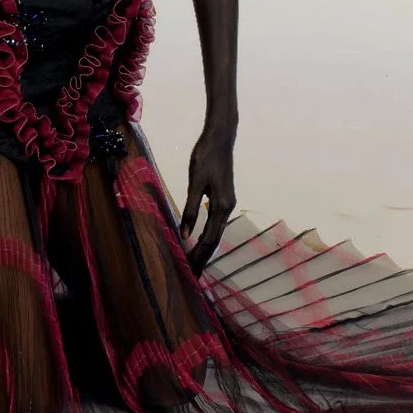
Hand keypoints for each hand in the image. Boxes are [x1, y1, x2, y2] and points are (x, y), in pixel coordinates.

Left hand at [180, 123, 235, 274]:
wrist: (220, 138)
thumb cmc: (205, 157)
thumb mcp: (195, 183)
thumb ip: (190, 210)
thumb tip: (185, 235)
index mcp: (221, 206)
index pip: (209, 239)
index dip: (199, 255)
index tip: (190, 270)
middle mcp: (228, 207)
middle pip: (215, 239)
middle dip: (203, 257)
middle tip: (192, 275)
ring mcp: (228, 203)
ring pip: (216, 232)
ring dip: (205, 248)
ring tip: (195, 262)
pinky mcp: (224, 198)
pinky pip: (216, 223)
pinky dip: (207, 235)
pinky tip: (200, 240)